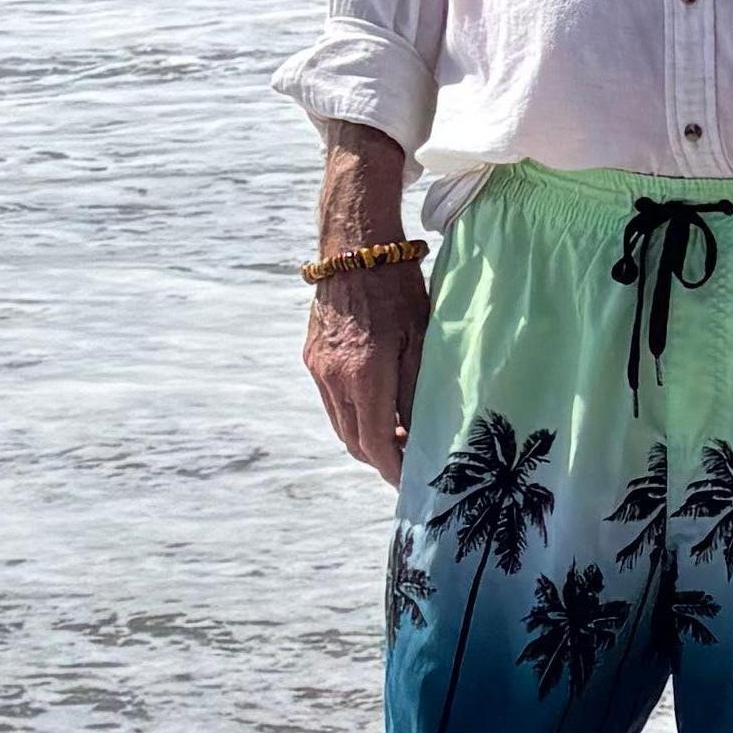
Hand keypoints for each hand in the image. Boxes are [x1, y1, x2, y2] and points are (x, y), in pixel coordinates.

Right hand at [304, 254, 428, 477]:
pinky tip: (378, 406)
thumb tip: (420, 432)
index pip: (376, 443)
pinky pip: (331, 402)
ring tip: (400, 436)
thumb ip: (416, 390)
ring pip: (341, 425)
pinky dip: (354, 415)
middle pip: (354, 442)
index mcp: (363, 377)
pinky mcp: (313, 358)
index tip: (412, 482)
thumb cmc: (399, 292)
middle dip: (382, 460)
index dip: (394, 469)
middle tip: (411, 462)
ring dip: (367, 439)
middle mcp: (333, 379)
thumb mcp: (420, 341)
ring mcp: (319, 369)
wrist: (355, 251)